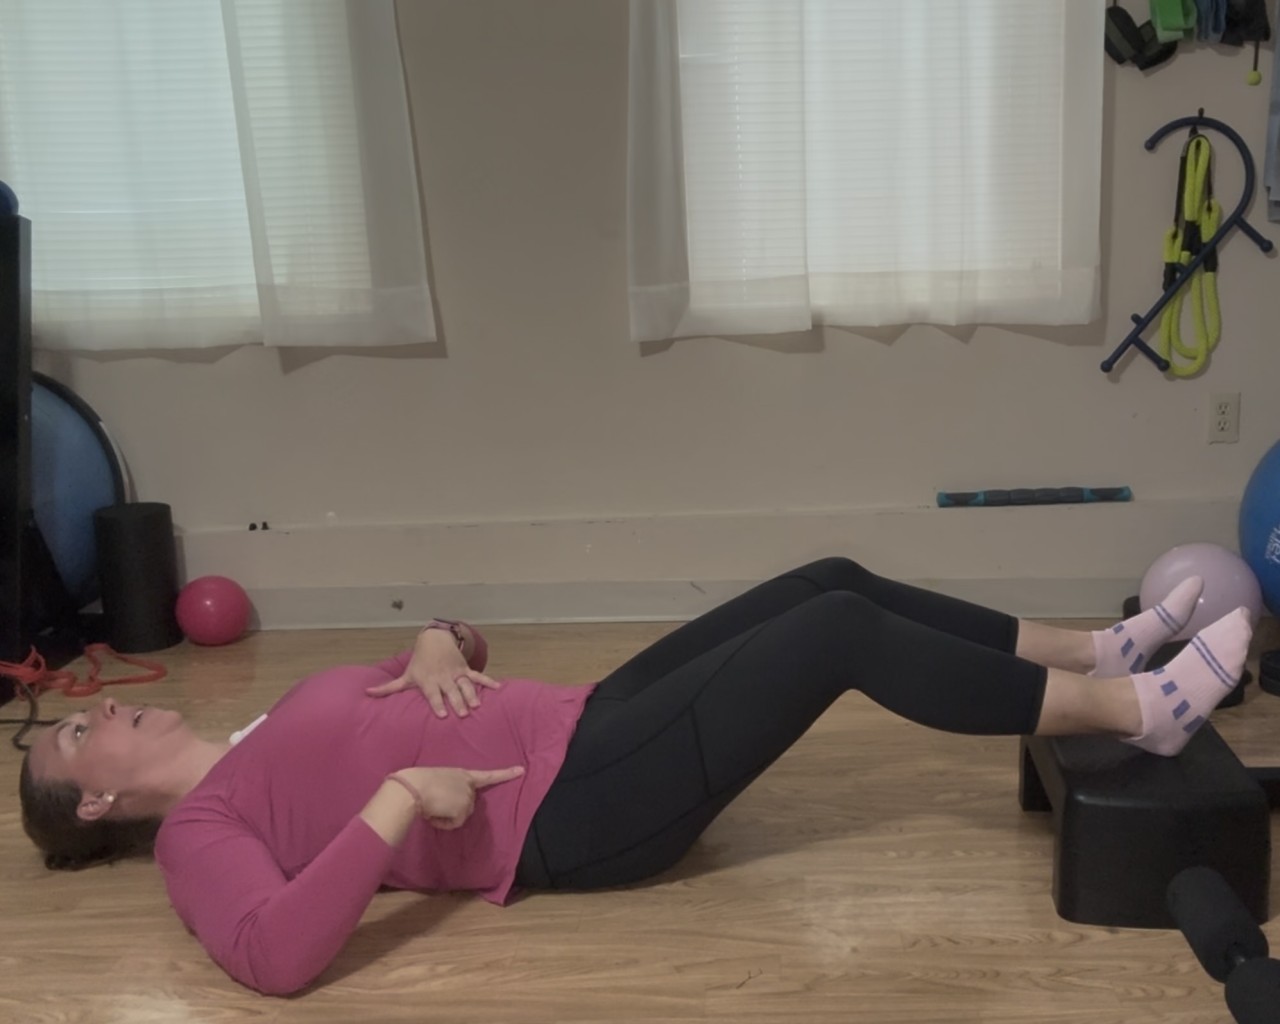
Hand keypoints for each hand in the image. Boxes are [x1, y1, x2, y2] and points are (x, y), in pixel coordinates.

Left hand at [367, 629, 500, 716]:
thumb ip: (388, 688)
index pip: (433, 694)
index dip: (437, 702)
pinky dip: (488, 681)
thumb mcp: (405, 675)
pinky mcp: (465, 669)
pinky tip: (498, 688)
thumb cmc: (418, 662)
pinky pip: (478, 675)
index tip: (442, 714)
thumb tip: (366, 693)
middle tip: (463, 714)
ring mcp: (455, 673)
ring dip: (471, 694)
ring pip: (465, 685)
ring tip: (476, 706)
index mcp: (427, 681)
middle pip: (450, 691)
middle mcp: (442, 677)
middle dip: (457, 701)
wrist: (434, 639)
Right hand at [391, 765, 524, 829]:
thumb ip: (447, 788)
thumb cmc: (416, 782)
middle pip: (467, 805)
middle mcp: (468, 784)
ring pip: (459, 816)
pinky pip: (454, 824)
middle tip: (434, 803)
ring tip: (431, 806)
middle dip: (453, 808)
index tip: (522, 770)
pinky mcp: (463, 809)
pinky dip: (444, 823)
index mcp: (461, 773)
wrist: (411, 788)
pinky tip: (434, 814)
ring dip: (446, 816)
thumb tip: (443, 804)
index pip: (487, 775)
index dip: (505, 774)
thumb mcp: (435, 781)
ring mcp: (467, 796)